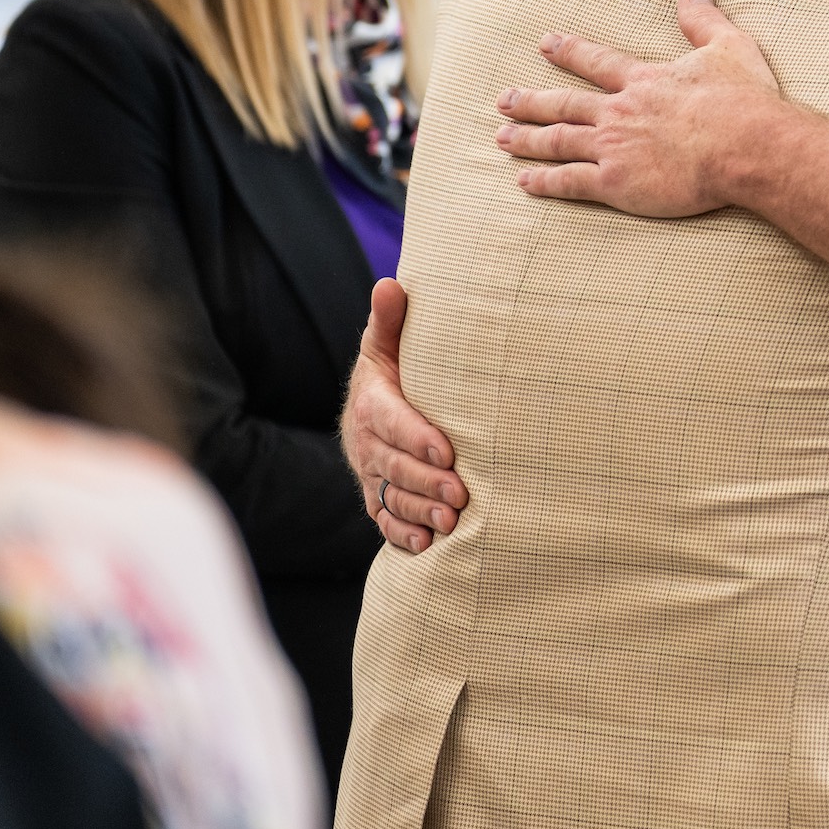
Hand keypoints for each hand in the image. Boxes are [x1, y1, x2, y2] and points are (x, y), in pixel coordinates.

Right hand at [340, 278, 468, 552]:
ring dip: (421, 512)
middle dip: (426, 482)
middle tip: (460, 494)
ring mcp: (371, 474)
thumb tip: (391, 284)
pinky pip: (384, 521)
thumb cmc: (393, 371)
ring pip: (391, 498)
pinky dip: (403, 534)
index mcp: (372, 404)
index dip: (417, 437)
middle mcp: (367, 443)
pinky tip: (427, 544)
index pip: (392, 422)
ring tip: (451, 522)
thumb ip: (390, 321)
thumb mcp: (387, 345)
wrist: (372, 408)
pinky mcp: (377, 498)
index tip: (448, 450)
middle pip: (394, 467)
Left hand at [495, 0, 783, 217]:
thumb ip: (703, 19)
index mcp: (644, 81)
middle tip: (505, 100)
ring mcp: (614, 147)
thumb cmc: (744, 100)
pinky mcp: (617, 183)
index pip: (597, 63)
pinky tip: (524, 181)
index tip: (546, 44)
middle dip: (533, 101)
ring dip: (528, 139)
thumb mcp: (729, 46)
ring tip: (502, 138)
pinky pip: (570, 181)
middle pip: (566, 104)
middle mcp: (620, 111)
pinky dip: (545, 181)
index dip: (570, 52)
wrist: (747, 146)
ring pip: (559, 141)